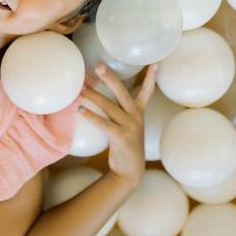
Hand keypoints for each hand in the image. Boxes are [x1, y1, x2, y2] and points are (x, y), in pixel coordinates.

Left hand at [78, 62, 157, 186]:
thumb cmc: (124, 145)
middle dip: (110, 78)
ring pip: (109, 106)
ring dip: (93, 96)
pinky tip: (80, 110)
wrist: (129, 172)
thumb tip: (96, 94)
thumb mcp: (127, 126)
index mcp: (138, 112)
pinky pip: (104, 123)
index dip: (151, 78)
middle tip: (98, 66)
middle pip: (122, 92)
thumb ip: (117, 111)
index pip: (147, 92)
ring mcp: (130, 127)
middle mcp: (136, 117)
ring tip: (81, 89)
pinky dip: (91, 116)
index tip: (155, 63)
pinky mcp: (121, 137)